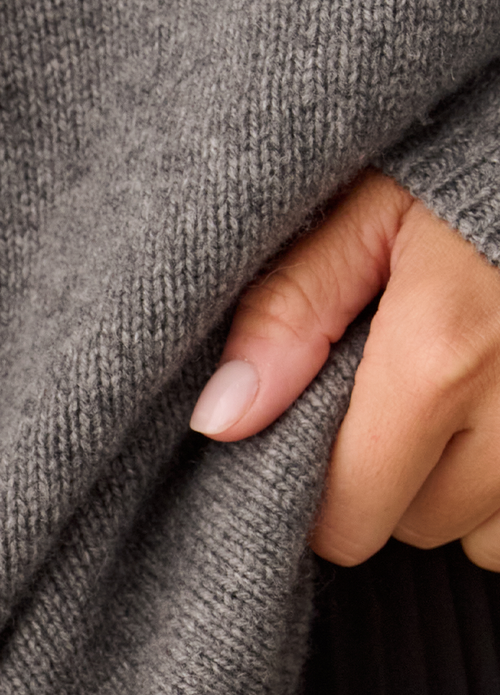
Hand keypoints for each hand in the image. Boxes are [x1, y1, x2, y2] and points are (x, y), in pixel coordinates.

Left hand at [189, 168, 499, 569]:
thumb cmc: (472, 159)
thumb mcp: (368, 209)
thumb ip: (290, 311)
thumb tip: (221, 420)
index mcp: (443, 358)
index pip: (349, 521)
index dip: (320, 495)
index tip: (321, 439)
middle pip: (416, 527)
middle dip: (396, 480)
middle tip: (403, 392)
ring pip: (485, 535)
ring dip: (462, 488)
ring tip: (464, 393)